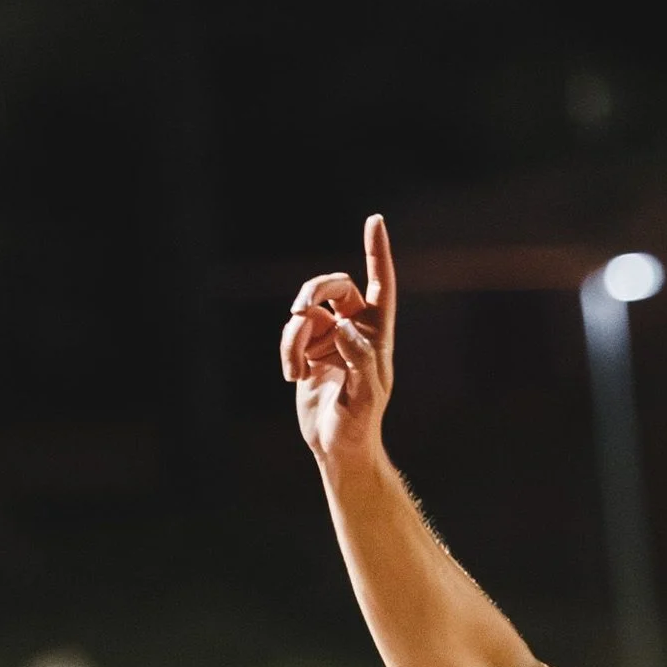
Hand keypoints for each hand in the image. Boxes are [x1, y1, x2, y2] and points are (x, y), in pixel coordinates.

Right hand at [282, 213, 396, 462]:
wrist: (336, 446)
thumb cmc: (360, 423)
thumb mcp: (366, 395)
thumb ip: (359, 359)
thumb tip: (342, 326)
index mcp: (376, 334)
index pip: (379, 285)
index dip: (377, 253)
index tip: (375, 220)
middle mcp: (353, 329)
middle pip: (333, 285)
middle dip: (314, 289)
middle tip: (299, 309)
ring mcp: (328, 338)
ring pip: (305, 312)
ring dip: (294, 334)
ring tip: (296, 367)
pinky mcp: (306, 350)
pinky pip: (290, 334)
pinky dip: (287, 351)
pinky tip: (292, 377)